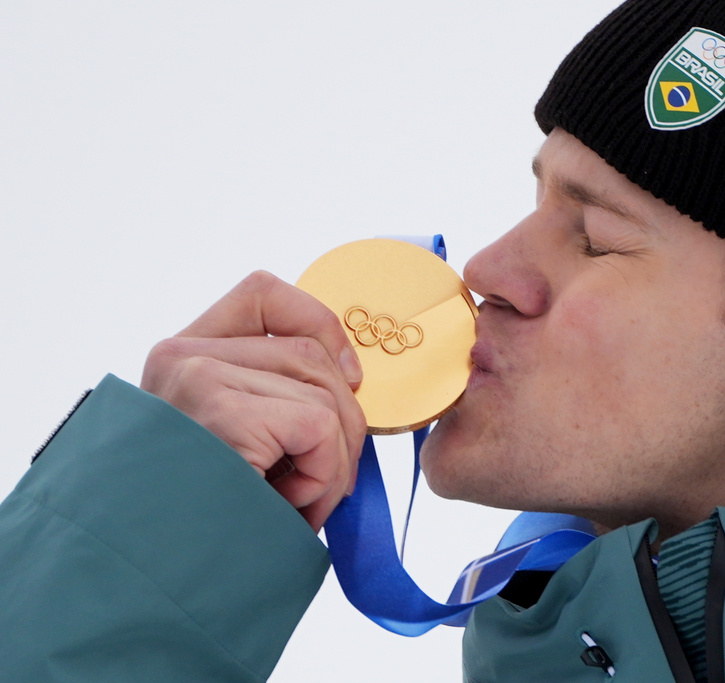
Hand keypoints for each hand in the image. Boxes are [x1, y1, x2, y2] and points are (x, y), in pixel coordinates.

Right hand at [141, 271, 365, 530]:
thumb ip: (277, 396)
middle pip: (310, 353)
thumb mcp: (241, 444)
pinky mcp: (221, 412)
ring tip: (295, 503)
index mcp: (183, 358)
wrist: (158, 584)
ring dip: (333, 461)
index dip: (321, 325)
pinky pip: (319, 426)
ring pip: (323, 394)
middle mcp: (182, 358)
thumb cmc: (208, 523)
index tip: (348, 377)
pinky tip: (289, 507)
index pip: (264, 294)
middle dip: (342, 421)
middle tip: (323, 480)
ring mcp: (199, 379)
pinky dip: (324, 476)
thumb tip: (353, 378)